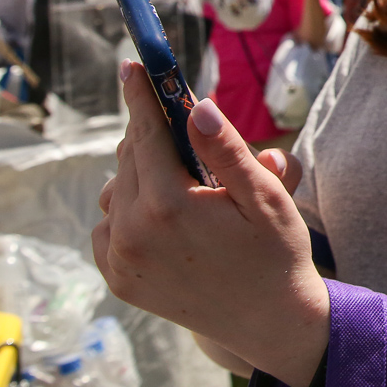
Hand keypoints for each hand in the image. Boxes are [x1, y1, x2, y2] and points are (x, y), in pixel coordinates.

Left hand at [93, 61, 328, 386]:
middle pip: (130, 158)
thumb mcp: (266, 197)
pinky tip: (165, 214)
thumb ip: (227, 151)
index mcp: (169, 207)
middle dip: (151, 134)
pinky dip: (130, 209)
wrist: (268, 321)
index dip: (141, 96)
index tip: (132, 65)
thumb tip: (198, 108)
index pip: (146, 134)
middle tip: (180, 124)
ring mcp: (119, 260)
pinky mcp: (117, 278)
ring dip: (141, 174)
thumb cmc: (277, 252)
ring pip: (116, 190)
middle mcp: (132, 233)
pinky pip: (109, 224)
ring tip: (182, 180)